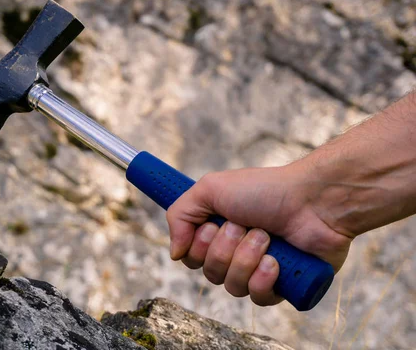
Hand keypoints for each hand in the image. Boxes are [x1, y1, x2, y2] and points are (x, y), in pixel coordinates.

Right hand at [166, 162, 352, 305]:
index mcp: (218, 231)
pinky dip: (263, 278)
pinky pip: (258, 298)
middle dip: (225, 248)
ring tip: (266, 237)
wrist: (313, 200)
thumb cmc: (264, 190)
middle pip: (209, 273)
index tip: (212, 225)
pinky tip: (276, 261)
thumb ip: (179, 215)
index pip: (191, 257)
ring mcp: (258, 270)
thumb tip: (174, 253)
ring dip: (246, 258)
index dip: (198, 246)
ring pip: (232, 286)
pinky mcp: (282, 286)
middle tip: (244, 225)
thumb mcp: (209, 189)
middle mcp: (235, 252)